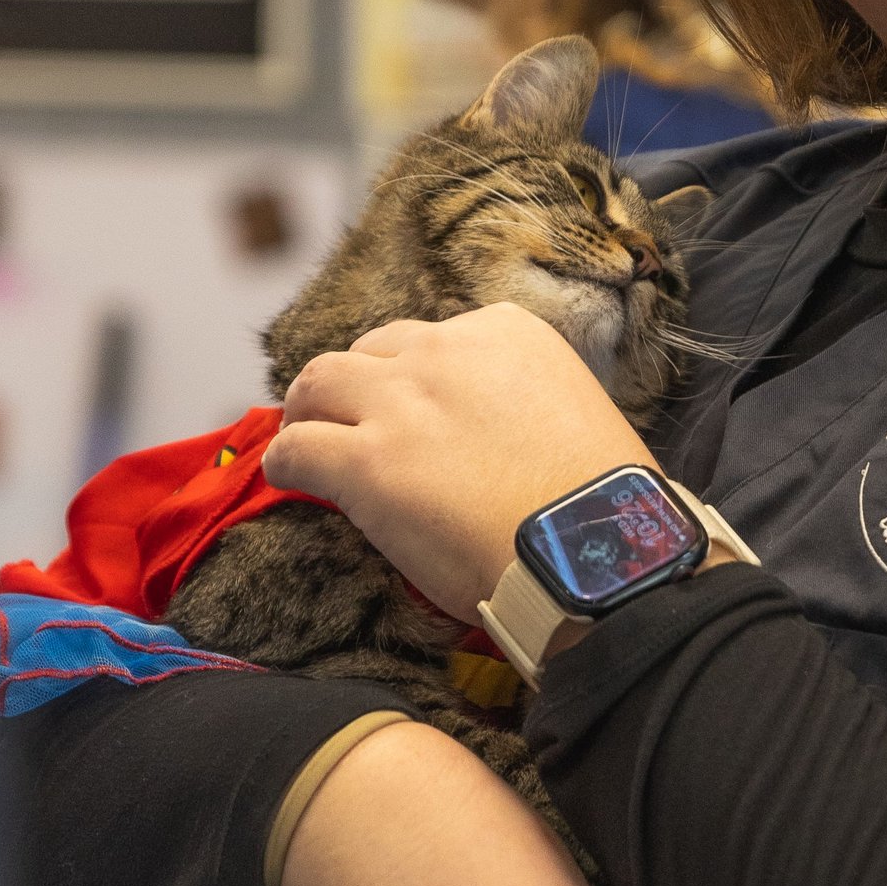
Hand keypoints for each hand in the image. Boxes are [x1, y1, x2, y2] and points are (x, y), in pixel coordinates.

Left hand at [265, 302, 654, 621]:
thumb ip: (521, 398)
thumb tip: (492, 429)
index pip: (431, 338)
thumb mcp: (574, 408)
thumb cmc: (599, 503)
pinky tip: (290, 478)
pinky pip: (297, 448)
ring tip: (303, 436)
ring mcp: (400, 403)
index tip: (410, 408)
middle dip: (355, 384)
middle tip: (348, 420)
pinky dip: (286, 461)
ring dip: (307, 409)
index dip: (410, 375)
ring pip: (319, 382)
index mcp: (504, 332)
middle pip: (370, 350)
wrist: (591, 553)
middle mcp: (445, 351)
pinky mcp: (365, 462)